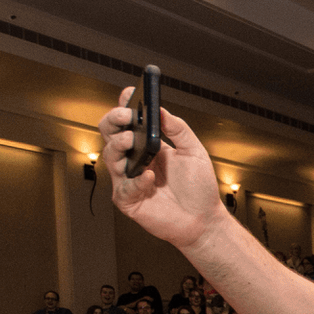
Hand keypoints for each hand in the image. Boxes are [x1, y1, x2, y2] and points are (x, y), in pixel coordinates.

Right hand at [100, 90, 232, 248]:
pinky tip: (150, 177)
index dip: (125, 106)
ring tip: (131, 140)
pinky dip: (136, 181)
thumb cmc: (198, 188)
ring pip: (109, 156)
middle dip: (114, 120)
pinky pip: (123, 187)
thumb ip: (179, 129)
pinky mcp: (128, 200)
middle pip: (110, 134)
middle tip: (126, 115)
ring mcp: (128, 179)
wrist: (204, 220)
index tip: (130, 93)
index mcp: (148, 145)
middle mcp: (135, 160)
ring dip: (119, 145)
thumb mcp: (194, 152)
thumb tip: (161, 111)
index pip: (128, 121)